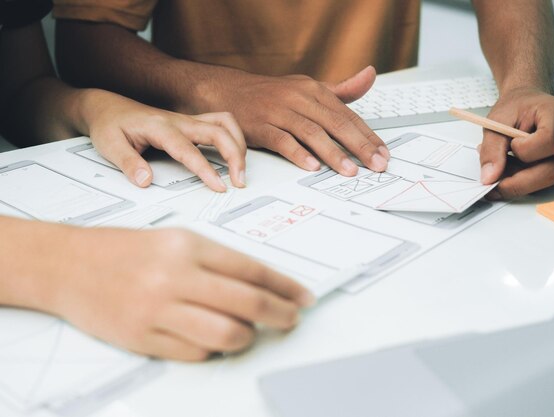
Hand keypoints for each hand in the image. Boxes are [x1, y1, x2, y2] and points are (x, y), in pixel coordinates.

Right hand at [51, 227, 314, 360]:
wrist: (69, 265)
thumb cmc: (125, 250)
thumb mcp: (176, 240)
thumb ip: (217, 262)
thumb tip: (262, 286)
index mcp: (188, 246)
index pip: (251, 269)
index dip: (284, 286)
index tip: (303, 297)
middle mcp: (175, 276)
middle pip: (247, 303)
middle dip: (280, 314)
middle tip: (292, 319)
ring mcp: (158, 309)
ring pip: (226, 334)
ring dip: (248, 337)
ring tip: (252, 333)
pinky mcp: (143, 337)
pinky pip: (196, 353)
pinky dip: (213, 349)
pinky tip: (215, 341)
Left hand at [80, 90, 246, 191]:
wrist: (107, 107)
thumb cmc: (109, 125)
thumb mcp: (109, 145)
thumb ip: (128, 163)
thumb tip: (146, 181)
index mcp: (160, 127)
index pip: (189, 150)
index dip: (206, 169)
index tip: (219, 186)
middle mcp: (178, 120)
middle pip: (218, 131)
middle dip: (235, 155)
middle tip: (239, 181)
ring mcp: (187, 120)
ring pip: (225, 123)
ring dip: (239, 143)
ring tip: (241, 169)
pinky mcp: (192, 123)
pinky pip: (221, 122)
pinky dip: (234, 136)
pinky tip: (235, 153)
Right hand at [200, 66, 389, 175]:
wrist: (228, 91)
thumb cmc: (273, 94)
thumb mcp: (308, 87)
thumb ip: (341, 90)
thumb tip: (370, 77)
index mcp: (314, 90)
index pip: (347, 115)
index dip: (368, 135)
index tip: (383, 154)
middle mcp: (299, 98)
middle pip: (335, 123)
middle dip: (359, 145)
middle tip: (376, 164)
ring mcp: (279, 111)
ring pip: (311, 132)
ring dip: (332, 152)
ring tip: (349, 170)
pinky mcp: (260, 126)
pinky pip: (282, 140)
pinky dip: (297, 153)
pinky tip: (312, 166)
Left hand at [479, 87, 553, 198]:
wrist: (526, 105)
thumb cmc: (517, 107)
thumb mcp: (497, 121)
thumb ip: (492, 149)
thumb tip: (489, 177)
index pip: (550, 142)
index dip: (524, 150)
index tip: (510, 145)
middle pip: (549, 172)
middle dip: (514, 180)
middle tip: (490, 177)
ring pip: (542, 181)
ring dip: (514, 178)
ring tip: (499, 160)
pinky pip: (539, 183)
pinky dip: (519, 178)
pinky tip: (509, 164)